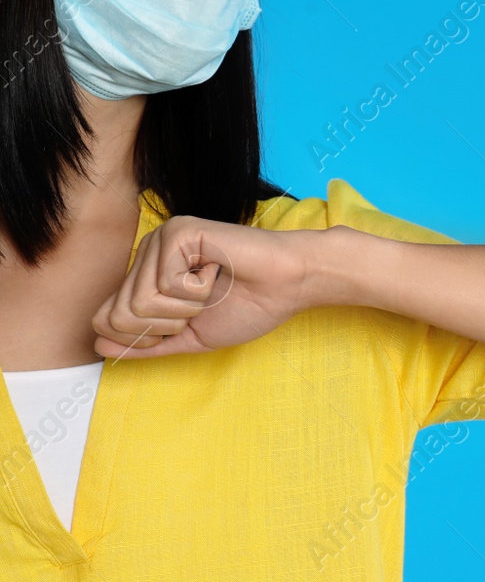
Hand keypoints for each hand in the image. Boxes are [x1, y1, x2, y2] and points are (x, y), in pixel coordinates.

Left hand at [92, 217, 321, 359]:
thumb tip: (99, 348)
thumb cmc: (249, 307)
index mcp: (147, 275)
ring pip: (142, 300)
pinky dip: (198, 290)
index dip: (147, 335)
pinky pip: (167, 283)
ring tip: (211, 289)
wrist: (288, 286)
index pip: (109, 318)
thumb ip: (147, 344)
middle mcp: (147, 253)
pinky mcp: (177, 233)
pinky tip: (217, 272)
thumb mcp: (190, 337)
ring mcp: (160, 240)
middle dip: (168, 323)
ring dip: (186, 308)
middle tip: (201, 306)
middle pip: (122, 313)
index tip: (186, 322)